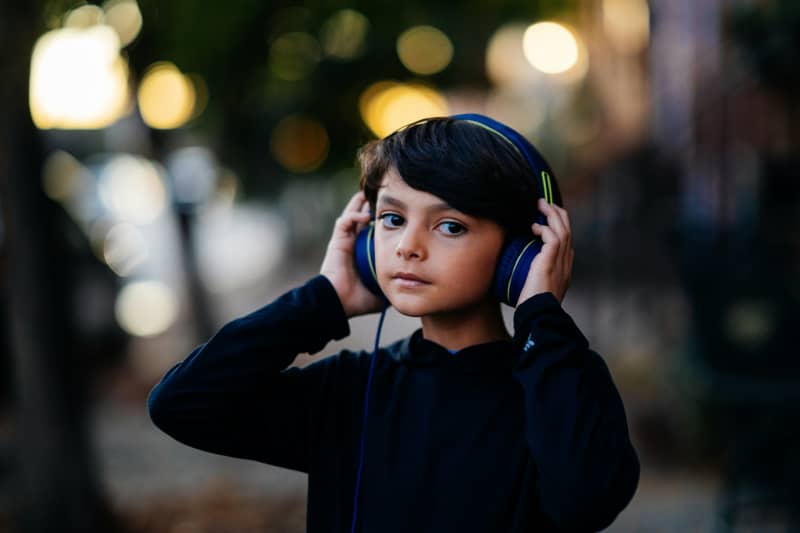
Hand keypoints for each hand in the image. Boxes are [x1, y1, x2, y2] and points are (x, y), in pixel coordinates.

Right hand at [320, 191, 386, 317]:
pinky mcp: (337, 241)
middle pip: (361, 220)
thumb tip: (411, 285)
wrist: (338, 302)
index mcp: (363, 254)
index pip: (372, 233)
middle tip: (382, 196)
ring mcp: (344, 242)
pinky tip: (365, 215)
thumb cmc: (358, 299)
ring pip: (351, 216)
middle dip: (370, 207)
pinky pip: (344, 222)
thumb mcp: (381, 291)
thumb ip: (394, 285)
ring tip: (369, 194)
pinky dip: (354, 215)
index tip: (395, 214)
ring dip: (360, 205)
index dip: (381, 222)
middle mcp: (353, 245)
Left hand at [517, 198, 573, 304]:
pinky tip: (534, 227)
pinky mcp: (551, 263)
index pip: (566, 242)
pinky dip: (545, 229)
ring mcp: (561, 263)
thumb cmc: (533, 307)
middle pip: (568, 231)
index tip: (548, 218)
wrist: (538, 317)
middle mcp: (565, 264)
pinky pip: (553, 238)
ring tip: (541, 205)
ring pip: (563, 231)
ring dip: (552, 215)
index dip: (559, 227)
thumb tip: (520, 272)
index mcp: (563, 269)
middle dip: (558, 215)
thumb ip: (532, 277)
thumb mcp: (534, 289)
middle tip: (544, 203)